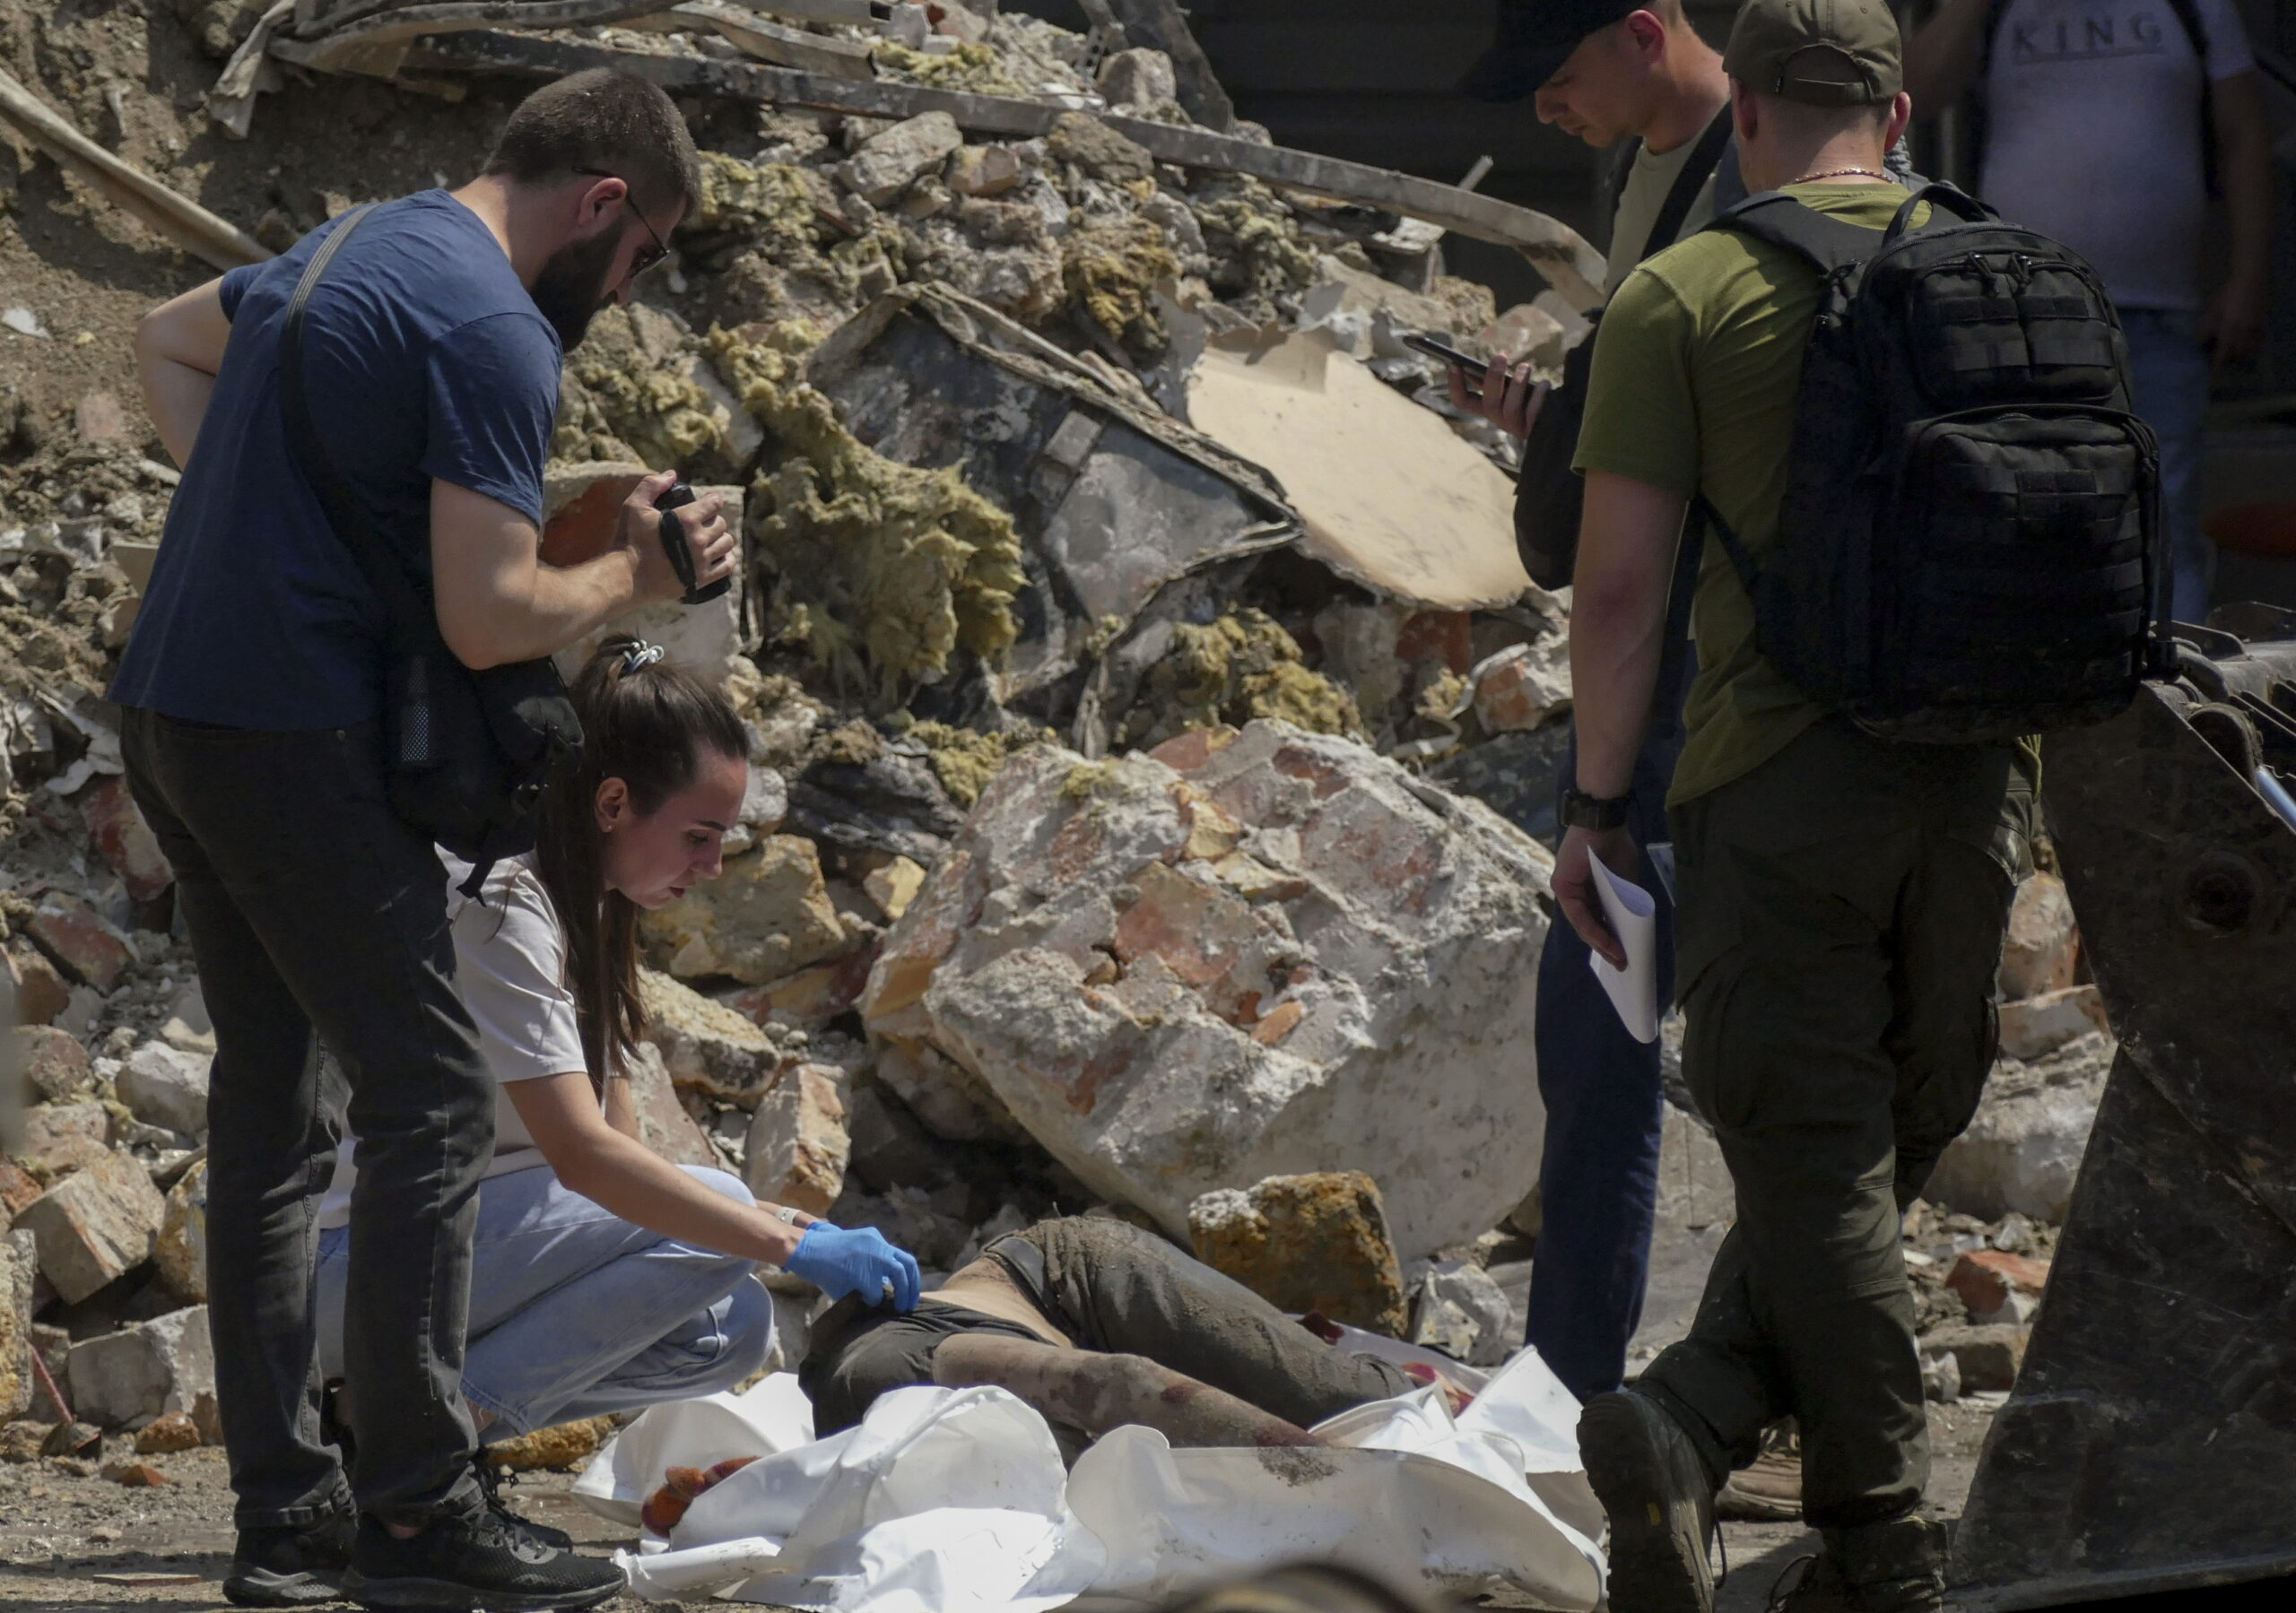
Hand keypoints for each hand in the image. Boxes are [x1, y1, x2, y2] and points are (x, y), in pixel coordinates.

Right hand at [621, 468, 735, 604]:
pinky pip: (727, 567)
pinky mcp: (702, 579)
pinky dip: (727, 559)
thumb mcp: (634, 506)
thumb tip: (672, 474)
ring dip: (721, 538)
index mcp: (687, 519)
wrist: (626, 577)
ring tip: (710, 538)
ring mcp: (702, 561)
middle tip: (704, 522)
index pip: (715, 503)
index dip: (713, 500)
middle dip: (714, 520)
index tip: (710, 501)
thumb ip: (652, 485)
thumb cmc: (628, 540)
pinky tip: (719, 555)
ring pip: (727, 544)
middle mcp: (699, 539)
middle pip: (721, 524)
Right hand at [785, 1222, 923, 1309]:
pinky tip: (866, 1302)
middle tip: (910, 1304)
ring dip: (902, 1295)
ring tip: (900, 1309)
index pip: (902, 1257)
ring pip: (899, 1277)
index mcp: (875, 1238)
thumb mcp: (853, 1253)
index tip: (909, 1290)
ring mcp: (873, 1258)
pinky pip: (876, 1292)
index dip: (909, 1275)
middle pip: (908, 1265)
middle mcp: (879, 1245)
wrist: (806, 1250)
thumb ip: (870, 1265)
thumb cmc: (824, 1256)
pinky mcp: (864, 1273)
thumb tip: (886, 1287)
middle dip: (913, 1286)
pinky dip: (874, 1300)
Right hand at [1447, 355, 1549, 439]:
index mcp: (1487, 407)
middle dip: (1493, 378)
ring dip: (1517, 385)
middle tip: (1500, 355)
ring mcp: (1514, 428)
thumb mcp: (1513, 384)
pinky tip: (1545, 384)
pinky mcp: (1532, 431)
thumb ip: (1500, 377)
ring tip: (1525, 367)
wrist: (1558, 417)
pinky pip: (1532, 413)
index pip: (1463, 402)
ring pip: (1510, 408)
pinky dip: (1538, 396)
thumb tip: (1494, 359)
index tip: (1454, 364)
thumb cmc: (1532, 394)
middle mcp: (1498, 420)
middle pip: (1488, 403)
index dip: (1455, 386)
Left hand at [1552, 822, 1640, 970]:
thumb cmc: (1615, 846)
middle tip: (1623, 965)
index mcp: (1588, 891)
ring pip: (1583, 925)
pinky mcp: (1562, 887)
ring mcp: (1566, 891)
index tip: (1624, 955)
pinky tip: (1607, 943)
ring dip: (1602, 944)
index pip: (1597, 920)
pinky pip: (1579, 915)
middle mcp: (1574, 893)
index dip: (1610, 939)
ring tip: (1619, 959)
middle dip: (1607, 948)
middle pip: (1589, 927)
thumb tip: (1632, 926)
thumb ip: (1623, 901)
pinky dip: (1594, 931)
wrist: (1603, 822)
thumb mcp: (1623, 880)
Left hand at [2202, 275, 2267, 376]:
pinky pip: (2259, 340)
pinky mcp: (2265, 322)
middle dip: (2231, 359)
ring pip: (2251, 348)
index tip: (2213, 371)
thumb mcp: (2214, 309)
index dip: (2218, 362)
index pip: (2224, 351)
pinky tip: (2247, 345)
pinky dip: (2253, 345)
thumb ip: (2208, 327)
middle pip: (2239, 353)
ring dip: (2242, 354)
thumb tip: (2200, 341)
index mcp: (2230, 326)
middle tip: (2223, 361)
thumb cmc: (2229, 293)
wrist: (2251, 278)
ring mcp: (2257, 326)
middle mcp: (2245, 329)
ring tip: (2234, 355)